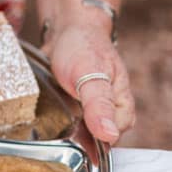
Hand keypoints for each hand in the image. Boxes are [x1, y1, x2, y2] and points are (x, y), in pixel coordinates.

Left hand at [43, 26, 134, 144]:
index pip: (114, 135)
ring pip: (82, 133)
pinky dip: (60, 126)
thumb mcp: (91, 77)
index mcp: (121, 103)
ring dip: (68, 134)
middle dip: (80, 140)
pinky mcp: (74, 106)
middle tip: (62, 132)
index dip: (96, 142)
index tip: (78, 141)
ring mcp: (90, 107)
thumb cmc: (83, 48)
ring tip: (55, 126)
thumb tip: (109, 136)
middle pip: (98, 137)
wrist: (65, 29)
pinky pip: (69, 124)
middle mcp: (107, 107)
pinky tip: (49, 125)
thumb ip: (100, 106)